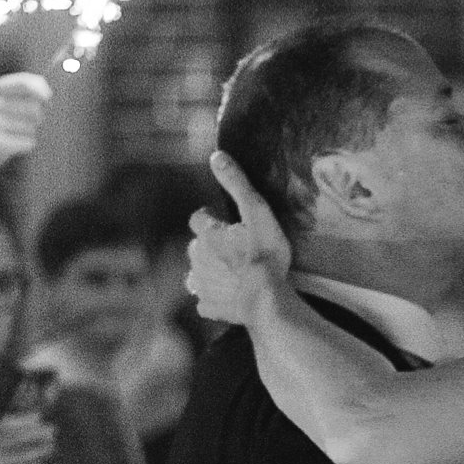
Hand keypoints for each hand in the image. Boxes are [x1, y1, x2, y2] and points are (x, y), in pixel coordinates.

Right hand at [0, 72, 52, 197]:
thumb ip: (13, 95)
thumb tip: (46, 93)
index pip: (23, 82)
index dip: (41, 89)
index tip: (48, 98)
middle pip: (33, 107)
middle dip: (35, 118)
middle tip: (20, 126)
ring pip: (32, 126)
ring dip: (28, 134)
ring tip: (10, 137)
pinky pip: (28, 142)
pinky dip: (25, 146)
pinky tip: (10, 147)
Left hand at [194, 152, 293, 324]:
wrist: (266, 301)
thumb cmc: (265, 256)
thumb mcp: (257, 212)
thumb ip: (237, 184)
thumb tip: (216, 156)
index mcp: (206, 235)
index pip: (199, 219)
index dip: (212, 220)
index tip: (226, 224)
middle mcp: (197, 258)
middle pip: (198, 246)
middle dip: (211, 246)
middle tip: (235, 251)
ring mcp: (201, 285)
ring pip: (198, 273)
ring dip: (210, 272)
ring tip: (232, 275)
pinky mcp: (208, 307)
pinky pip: (205, 301)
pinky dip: (214, 298)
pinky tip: (229, 298)